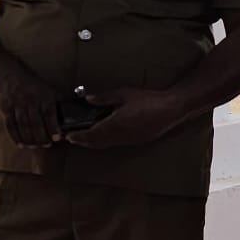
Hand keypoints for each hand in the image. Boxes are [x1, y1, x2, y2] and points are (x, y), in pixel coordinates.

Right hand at [0, 62, 63, 147]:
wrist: (7, 73)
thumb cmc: (31, 83)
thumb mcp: (47, 88)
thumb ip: (58, 101)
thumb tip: (73, 112)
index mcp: (43, 96)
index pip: (49, 114)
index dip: (53, 128)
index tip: (57, 138)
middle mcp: (30, 101)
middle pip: (35, 123)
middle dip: (41, 137)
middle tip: (46, 145)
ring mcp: (17, 105)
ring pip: (23, 126)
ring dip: (29, 139)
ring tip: (34, 146)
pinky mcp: (6, 108)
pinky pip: (10, 125)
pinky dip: (15, 136)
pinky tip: (20, 144)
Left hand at [66, 86, 187, 148]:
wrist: (171, 109)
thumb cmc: (147, 100)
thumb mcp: (123, 94)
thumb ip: (104, 98)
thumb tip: (88, 99)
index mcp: (115, 125)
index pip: (92, 134)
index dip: (79, 136)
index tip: (68, 137)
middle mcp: (121, 136)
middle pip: (97, 142)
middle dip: (83, 141)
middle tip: (72, 139)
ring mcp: (130, 140)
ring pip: (107, 145)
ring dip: (94, 143)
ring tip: (84, 140)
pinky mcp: (137, 141)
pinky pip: (116, 144)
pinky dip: (105, 142)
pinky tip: (103, 137)